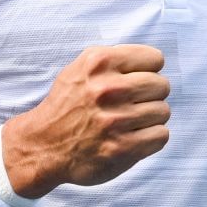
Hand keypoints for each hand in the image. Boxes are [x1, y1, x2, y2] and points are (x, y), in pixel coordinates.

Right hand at [2, 45, 170, 197]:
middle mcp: (107, 89)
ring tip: (129, 122)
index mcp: (99, 63)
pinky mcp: (122, 148)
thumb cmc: (68, 105)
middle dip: (151, 94)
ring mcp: (115, 120)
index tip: (136, 81)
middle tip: (133, 104)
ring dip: (150, 118)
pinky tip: (133, 137)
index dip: (148, 70)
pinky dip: (151, 138)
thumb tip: (155, 62)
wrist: (43, 146)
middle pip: (162, 85)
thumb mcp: (82, 68)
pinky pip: (161, 135)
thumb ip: (116, 59)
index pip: (155, 59)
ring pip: (163, 111)